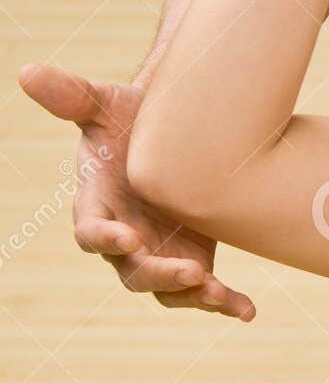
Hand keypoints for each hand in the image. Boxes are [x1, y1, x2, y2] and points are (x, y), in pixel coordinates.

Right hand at [17, 63, 254, 319]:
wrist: (177, 129)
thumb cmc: (133, 118)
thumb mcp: (105, 103)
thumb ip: (71, 95)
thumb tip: (27, 70)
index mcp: (99, 203)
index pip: (91, 230)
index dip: (105, 237)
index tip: (126, 238)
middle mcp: (125, 235)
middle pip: (132, 270)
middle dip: (158, 272)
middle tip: (190, 270)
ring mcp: (158, 249)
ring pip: (166, 287)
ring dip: (190, 294)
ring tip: (218, 294)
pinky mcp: (191, 254)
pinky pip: (203, 290)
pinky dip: (224, 303)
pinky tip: (247, 311)